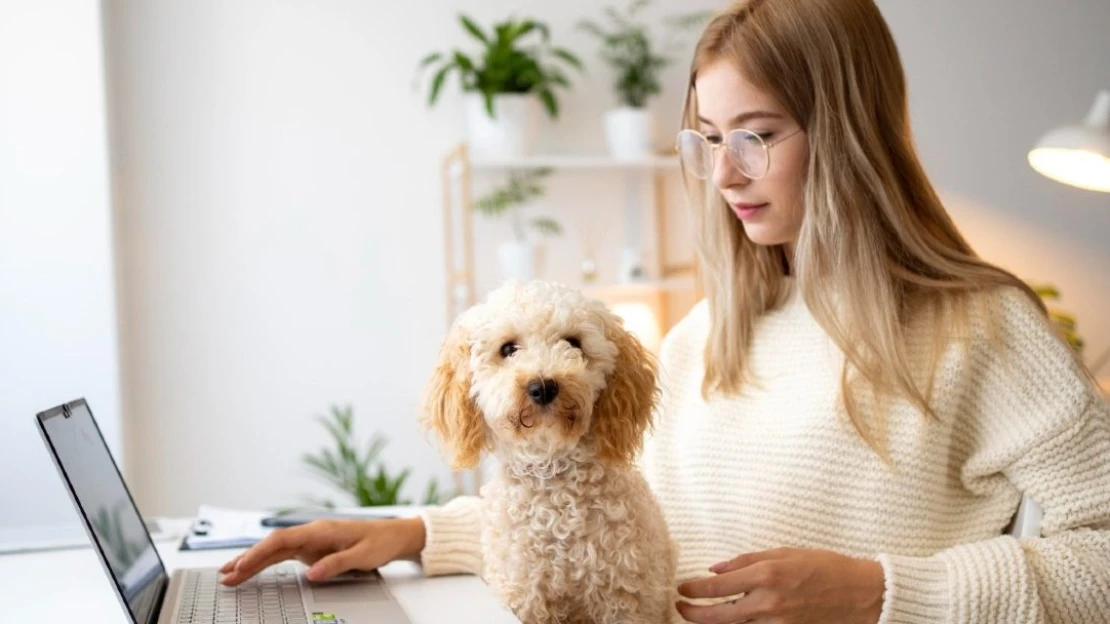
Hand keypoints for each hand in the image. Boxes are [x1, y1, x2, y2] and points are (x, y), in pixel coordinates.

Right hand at [218, 517, 425, 585]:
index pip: (281, 540)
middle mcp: (310, 532)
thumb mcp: (362, 556)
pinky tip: (252, 570)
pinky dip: (266, 562)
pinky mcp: (312, 548)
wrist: (393, 535)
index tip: (242, 566)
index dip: (258, 553)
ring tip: (229, 575)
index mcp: (320, 530)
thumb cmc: (379, 542)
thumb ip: (336, 563)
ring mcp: (310, 540)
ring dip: (252, 562)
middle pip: (271, 545)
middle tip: (225, 574)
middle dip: (247, 558)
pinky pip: (283, 555)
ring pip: (273, 550)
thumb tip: (310, 573)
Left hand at [675, 547, 883, 623]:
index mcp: (766, 575)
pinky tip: (730, 620)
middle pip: (718, 617)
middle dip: (693, 614)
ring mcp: (778, 623)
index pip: (716, 587)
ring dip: (715, 622)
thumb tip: (716, 569)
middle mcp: (769, 603)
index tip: (682, 587)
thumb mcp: (783, 552)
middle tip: (680, 608)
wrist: (860, 594)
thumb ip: (746, 561)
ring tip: (700, 615)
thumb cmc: (824, 567)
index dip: (693, 589)